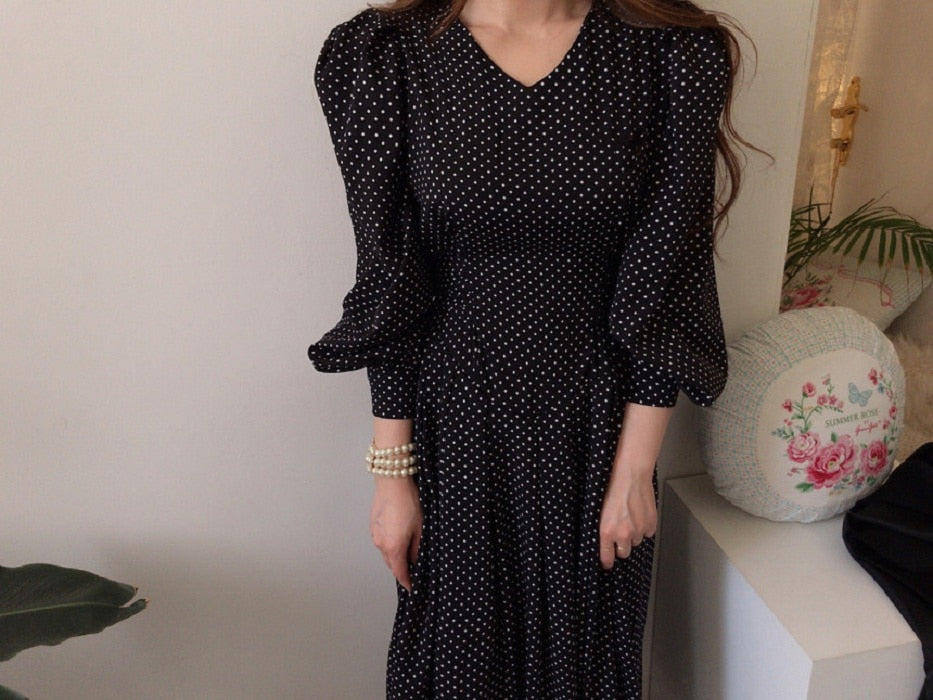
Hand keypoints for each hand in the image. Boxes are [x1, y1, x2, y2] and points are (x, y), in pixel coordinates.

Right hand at [369, 476, 421, 591]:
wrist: (392, 481)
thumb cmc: (408, 502)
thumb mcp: (420, 527)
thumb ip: (418, 548)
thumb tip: (416, 560)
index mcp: (394, 547)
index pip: (400, 573)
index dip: (407, 582)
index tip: (412, 587)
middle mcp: (381, 543)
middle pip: (391, 563)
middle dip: (401, 568)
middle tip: (413, 568)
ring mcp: (374, 533)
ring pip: (385, 551)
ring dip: (395, 554)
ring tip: (407, 547)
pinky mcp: (372, 524)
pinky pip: (381, 540)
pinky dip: (389, 542)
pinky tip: (398, 533)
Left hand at [598, 462, 656, 568]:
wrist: (631, 476)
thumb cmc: (614, 488)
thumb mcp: (601, 511)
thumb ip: (605, 528)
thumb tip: (607, 540)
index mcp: (606, 531)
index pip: (607, 557)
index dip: (607, 562)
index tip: (607, 564)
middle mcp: (622, 534)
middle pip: (623, 553)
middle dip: (621, 546)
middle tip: (620, 534)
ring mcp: (638, 530)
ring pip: (636, 542)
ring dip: (633, 535)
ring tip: (630, 518)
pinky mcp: (650, 525)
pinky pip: (647, 533)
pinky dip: (644, 527)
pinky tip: (639, 515)